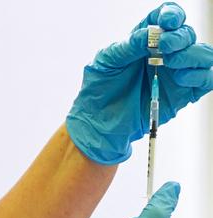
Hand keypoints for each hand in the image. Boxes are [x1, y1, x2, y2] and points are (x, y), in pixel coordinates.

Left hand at [67, 2, 210, 164]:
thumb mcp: (106, 62)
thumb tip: (151, 34)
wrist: (98, 121)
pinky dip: (199, 75)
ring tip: (170, 63)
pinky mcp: (183, 94)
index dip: (173, 14)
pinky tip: (180, 79)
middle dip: (180, 37)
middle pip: (187, 34)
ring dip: (192, 54)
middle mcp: (165, 54)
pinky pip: (206, 79)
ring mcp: (176, 74)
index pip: (168, 16)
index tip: (167, 22)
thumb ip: (128, 46)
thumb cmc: (99, 88)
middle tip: (164, 47)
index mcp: (145, 40)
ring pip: (204, 54)